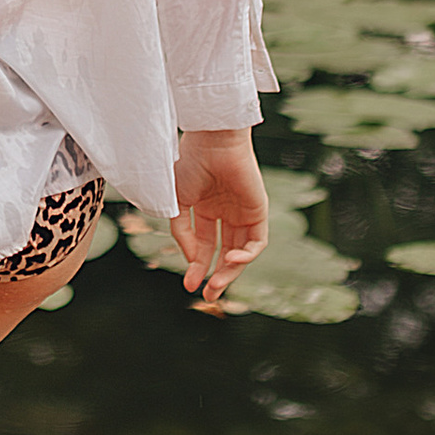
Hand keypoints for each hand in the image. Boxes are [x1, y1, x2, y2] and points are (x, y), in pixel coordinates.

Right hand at [170, 128, 268, 303]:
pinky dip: (247, 255)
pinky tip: (231, 259)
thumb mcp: (176, 201)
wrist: (212, 140)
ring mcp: (243, 213)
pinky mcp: (258, 211)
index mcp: (204, 208)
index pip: (203, 245)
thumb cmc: (190, 162)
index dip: (196, 266)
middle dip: (216, 276)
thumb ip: (181, 230)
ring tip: (217, 284)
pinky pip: (257, 242)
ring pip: (241, 252)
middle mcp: (225, 213)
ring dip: (231, 271)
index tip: (188, 284)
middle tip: (208, 294)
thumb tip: (192, 258)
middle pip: (223, 253)